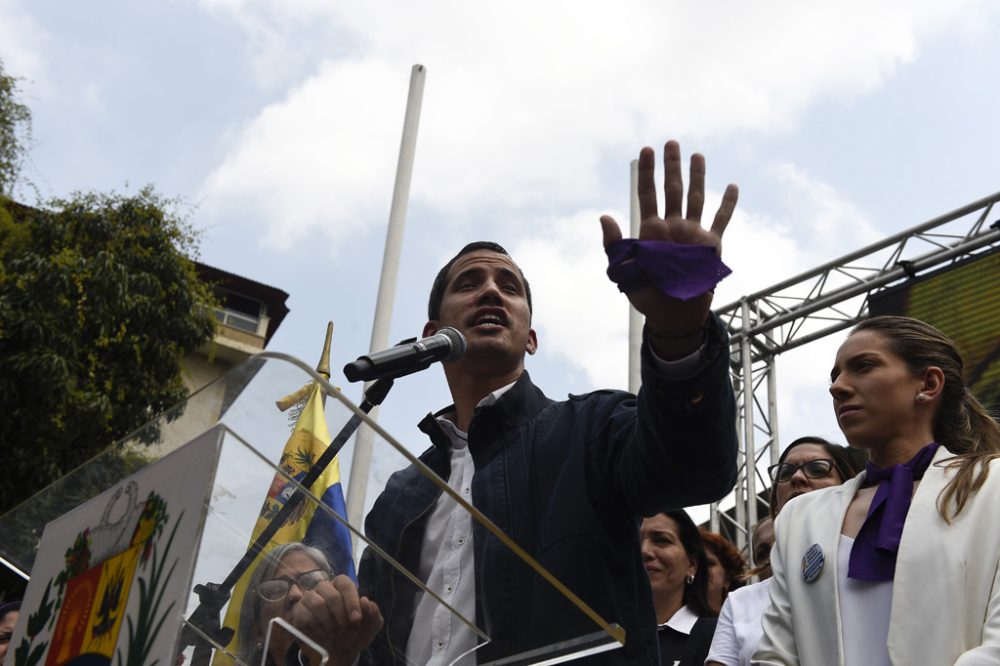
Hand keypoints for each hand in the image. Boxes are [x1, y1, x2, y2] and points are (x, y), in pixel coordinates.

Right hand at [289, 574, 382, 665]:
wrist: (338, 651)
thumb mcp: (371, 626)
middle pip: (332, 595)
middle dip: (342, 616)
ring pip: (318, 604)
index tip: (357, 619)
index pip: (345, 583)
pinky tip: (323, 635)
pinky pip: (305, 616)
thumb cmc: (355, 633)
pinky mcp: (299, 612)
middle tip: (346, 629)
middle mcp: (325, 588)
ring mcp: (310, 598)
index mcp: (342, 586)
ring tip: (335, 633)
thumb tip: (365, 600)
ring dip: (329, 623)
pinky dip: (317, 629)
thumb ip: (373, 613)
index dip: (352, 600)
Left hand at [600, 140, 737, 357]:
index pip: (647, 194)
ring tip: (697, 155)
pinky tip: (732, 186)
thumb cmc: (646, 295)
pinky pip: (721, 220)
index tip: (645, 151)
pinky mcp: (711, 245)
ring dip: (697, 177)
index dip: (646, 172)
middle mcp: (672, 227)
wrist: (672, 314)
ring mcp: (692, 234)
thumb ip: (614, 244)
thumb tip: (604, 216)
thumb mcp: (623, 271)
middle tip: (670, 143)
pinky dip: (727, 204)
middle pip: (672, 189)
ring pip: (696, 197)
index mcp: (650, 231)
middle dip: (671, 166)